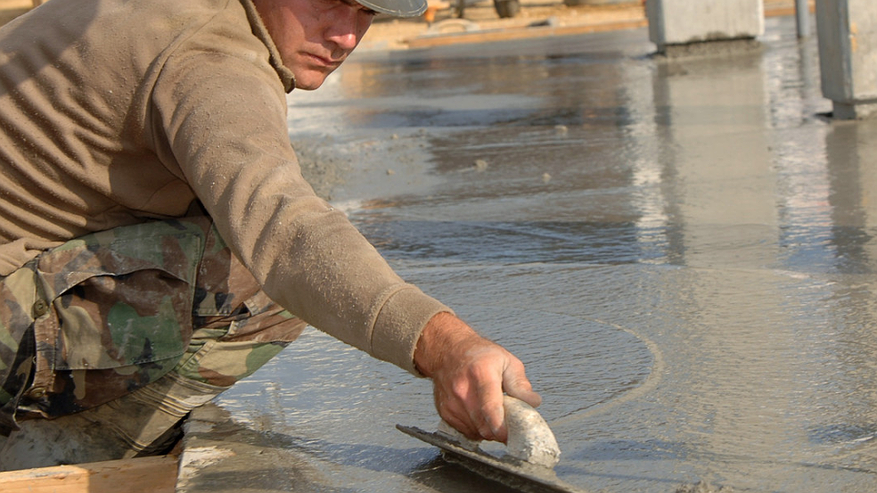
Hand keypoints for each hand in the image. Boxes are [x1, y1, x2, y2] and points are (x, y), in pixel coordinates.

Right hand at [413, 312, 540, 442]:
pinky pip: (467, 432)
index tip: (510, 436)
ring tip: (494, 413)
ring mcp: (452, 403)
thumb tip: (533, 402)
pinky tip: (481, 414)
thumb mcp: (507, 361)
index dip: (501, 426)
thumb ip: (520, 384)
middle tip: (510, 423)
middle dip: (501, 431)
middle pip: (484, 425)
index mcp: (481, 373)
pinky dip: (478, 429)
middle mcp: (463, 389)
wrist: (447, 351)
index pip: (490, 407)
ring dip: (489, 430)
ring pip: (477, 432)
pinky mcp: (445, 412)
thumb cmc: (479, 354)